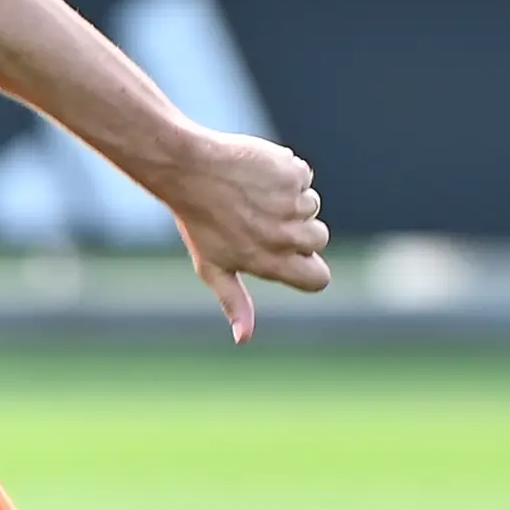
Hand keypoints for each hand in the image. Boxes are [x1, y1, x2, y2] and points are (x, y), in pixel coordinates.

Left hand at [157, 131, 331, 343]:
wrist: (189, 170)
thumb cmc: (199, 221)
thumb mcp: (212, 268)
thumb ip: (234, 302)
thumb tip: (244, 339)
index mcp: (270, 262)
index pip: (318, 279)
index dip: (311, 269)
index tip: (295, 257)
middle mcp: (286, 235)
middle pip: (319, 239)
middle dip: (299, 229)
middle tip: (261, 218)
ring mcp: (292, 203)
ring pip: (312, 205)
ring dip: (290, 199)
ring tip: (254, 196)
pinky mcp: (294, 173)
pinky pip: (303, 177)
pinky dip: (285, 173)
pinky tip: (257, 175)